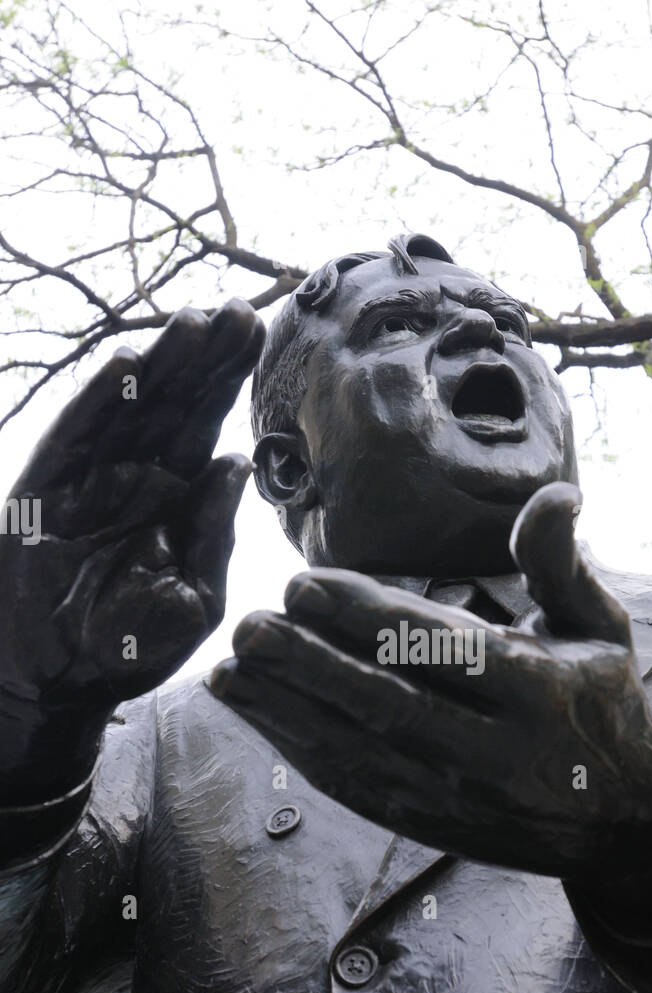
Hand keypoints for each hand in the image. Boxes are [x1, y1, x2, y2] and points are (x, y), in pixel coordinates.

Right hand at [0, 300, 263, 795]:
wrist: (59, 681)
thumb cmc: (130, 644)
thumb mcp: (193, 599)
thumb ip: (214, 534)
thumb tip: (237, 463)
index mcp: (175, 496)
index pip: (208, 425)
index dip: (231, 379)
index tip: (262, 334)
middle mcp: (135, 478)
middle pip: (177, 404)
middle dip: (208, 358)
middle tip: (242, 311)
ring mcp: (91, 481)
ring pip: (132, 411)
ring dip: (163, 366)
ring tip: (196, 323)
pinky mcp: (49, 493)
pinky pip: (77, 439)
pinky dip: (100, 404)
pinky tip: (128, 368)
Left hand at [210, 484, 651, 906]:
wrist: (622, 819)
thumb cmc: (600, 703)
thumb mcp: (598, 629)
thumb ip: (560, 563)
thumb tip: (556, 491)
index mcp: (539, 693)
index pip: (440, 649)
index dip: (366, 616)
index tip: (303, 584)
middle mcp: (495, 753)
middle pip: (388, 706)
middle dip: (311, 666)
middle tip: (250, 624)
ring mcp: (458, 798)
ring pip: (359, 754)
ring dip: (287, 713)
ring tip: (229, 669)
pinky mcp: (429, 825)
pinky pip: (355, 787)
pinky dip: (300, 751)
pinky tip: (259, 716)